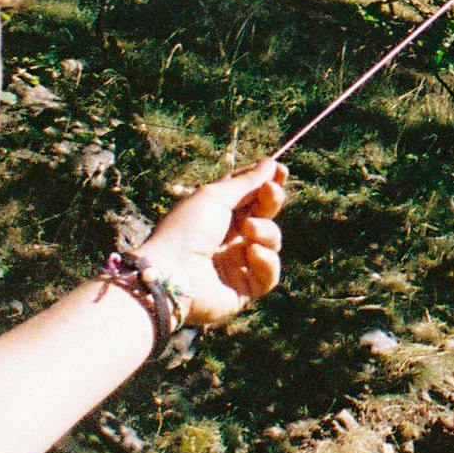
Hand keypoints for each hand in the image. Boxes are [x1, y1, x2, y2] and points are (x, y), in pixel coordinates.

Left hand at [137, 162, 287, 328]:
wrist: (172, 274)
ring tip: (248, 230)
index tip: (280, 169)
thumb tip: (271, 162)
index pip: (248, 195)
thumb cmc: (186, 229)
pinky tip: (252, 254)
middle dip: (271, 201)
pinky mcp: (244, 289)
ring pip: (271, 242)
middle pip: (264, 215)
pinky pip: (269, 274)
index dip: (265, 182)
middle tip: (270, 191)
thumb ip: (246, 182)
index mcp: (215, 214)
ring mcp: (237, 264)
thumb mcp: (215, 197)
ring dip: (265, 231)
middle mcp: (227, 238)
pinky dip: (266, 261)